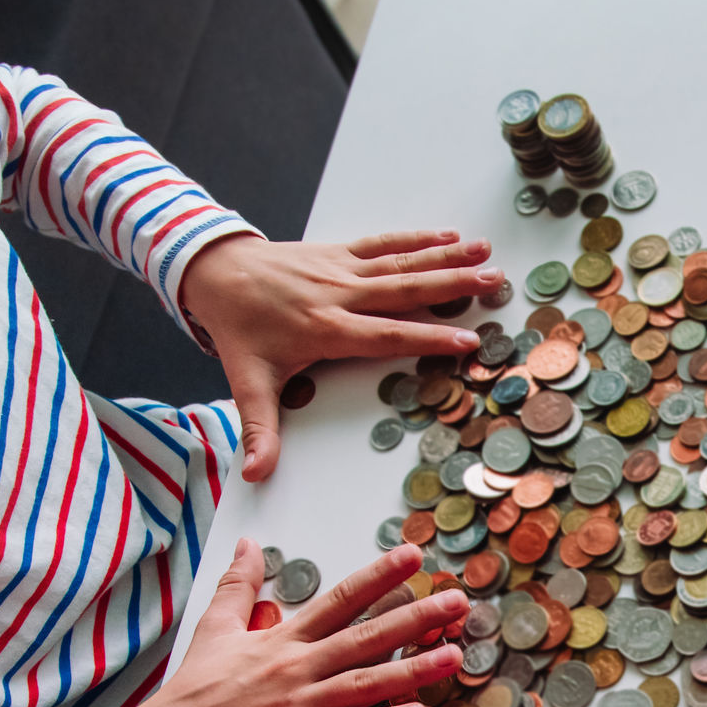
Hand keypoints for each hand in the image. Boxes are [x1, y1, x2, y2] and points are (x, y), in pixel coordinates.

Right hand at [120, 538, 467, 706]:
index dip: (379, 577)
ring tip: (454, 655)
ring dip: (414, 669)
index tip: (414, 558)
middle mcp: (298, 667)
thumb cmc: (194, 689)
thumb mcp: (215, 626)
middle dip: (415, 617)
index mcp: (283, 638)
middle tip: (458, 601)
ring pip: (367, 683)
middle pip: (367, 637)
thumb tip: (248, 544)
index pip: (341, 600)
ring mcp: (301, 705)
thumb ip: (238, 585)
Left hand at [179, 230, 500, 483]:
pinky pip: (383, 244)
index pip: (387, 335)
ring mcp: (341, 269)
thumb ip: (259, 428)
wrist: (214, 271)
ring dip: (445, 256)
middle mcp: (340, 294)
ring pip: (401, 262)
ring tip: (484, 250)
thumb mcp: (247, 381)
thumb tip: (255, 472)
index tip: (466, 341)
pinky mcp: (337, 252)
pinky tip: (447, 234)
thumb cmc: (238, 328)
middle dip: (452, 285)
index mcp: (326, 329)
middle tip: (493, 280)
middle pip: (405, 290)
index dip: (427, 339)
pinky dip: (416, 238)